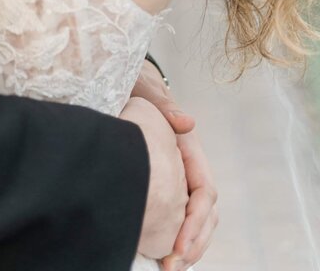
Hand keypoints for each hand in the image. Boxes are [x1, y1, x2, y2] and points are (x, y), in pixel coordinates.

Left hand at [131, 62, 218, 269]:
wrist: (131, 86)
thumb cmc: (140, 89)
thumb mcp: (148, 93)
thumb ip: (164, 105)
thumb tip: (186, 122)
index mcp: (190, 149)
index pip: (205, 191)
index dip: (196, 221)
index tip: (179, 244)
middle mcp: (190, 167)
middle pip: (206, 214)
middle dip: (193, 242)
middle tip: (172, 265)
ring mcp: (181, 178)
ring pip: (196, 220)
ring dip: (187, 246)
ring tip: (168, 267)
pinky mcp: (168, 186)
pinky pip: (179, 218)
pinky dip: (176, 239)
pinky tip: (160, 255)